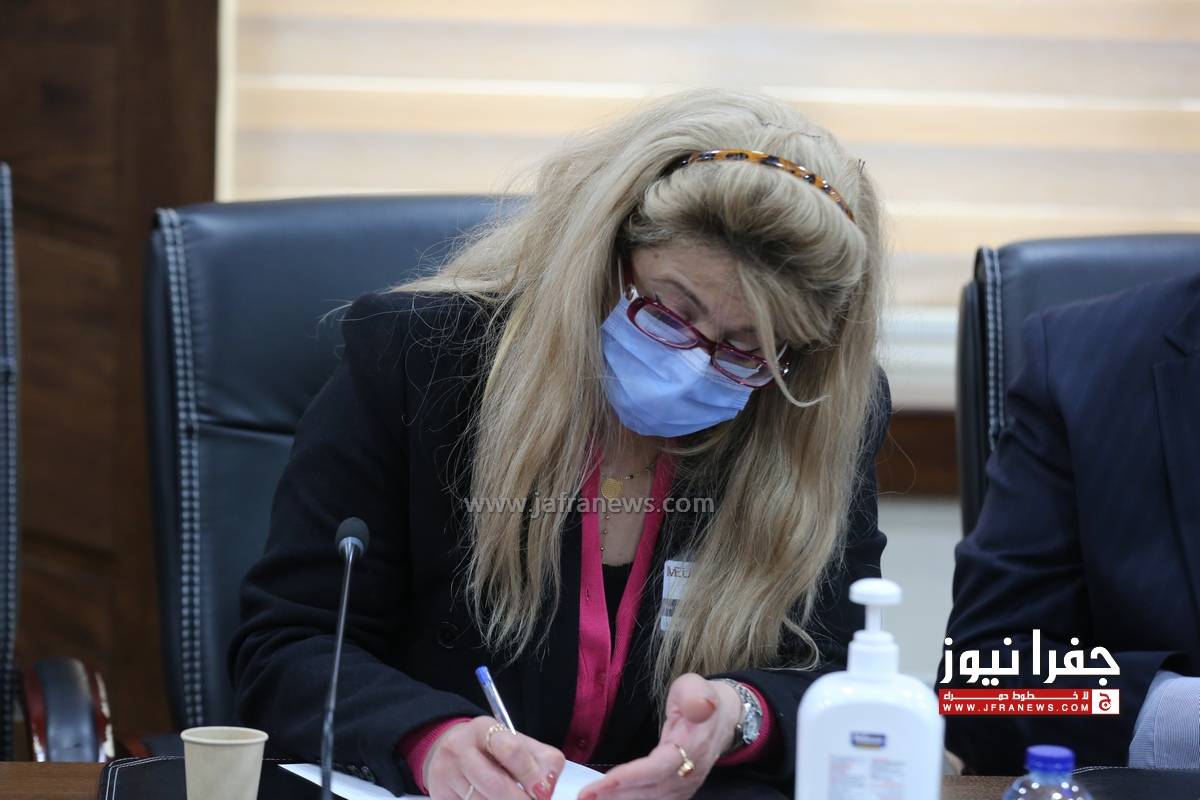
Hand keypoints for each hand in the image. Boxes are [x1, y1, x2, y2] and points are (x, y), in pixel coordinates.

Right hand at [424, 716, 564, 799]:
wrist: (449, 750)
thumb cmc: (490, 748)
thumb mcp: (515, 742)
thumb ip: (540, 759)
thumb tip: (549, 785)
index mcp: (484, 729)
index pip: (511, 750)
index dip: (531, 775)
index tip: (544, 792)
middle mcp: (459, 747)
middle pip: (495, 784)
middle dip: (519, 799)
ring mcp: (446, 772)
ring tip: (513, 798)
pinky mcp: (439, 794)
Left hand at [579, 673, 741, 799]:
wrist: (722, 718)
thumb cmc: (701, 698)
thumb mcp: (697, 687)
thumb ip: (695, 695)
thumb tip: (701, 705)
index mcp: (691, 747)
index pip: (658, 768)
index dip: (630, 778)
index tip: (603, 783)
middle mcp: (688, 773)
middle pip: (649, 791)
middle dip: (615, 796)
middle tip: (584, 797)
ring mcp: (684, 786)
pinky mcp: (677, 792)